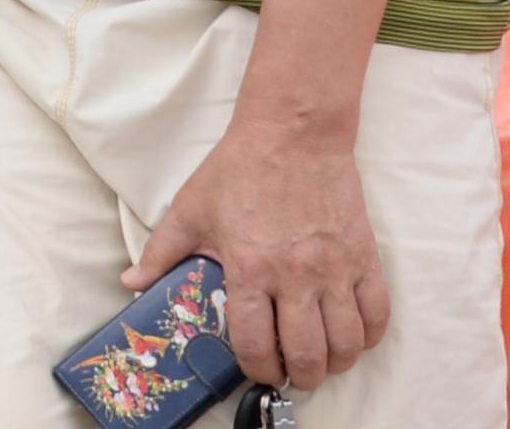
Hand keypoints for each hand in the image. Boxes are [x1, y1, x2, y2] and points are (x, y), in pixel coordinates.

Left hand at [125, 127, 389, 393]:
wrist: (292, 134)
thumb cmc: (238, 170)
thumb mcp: (190, 209)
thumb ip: (160, 252)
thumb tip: (131, 282)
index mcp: (249, 269)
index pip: (255, 343)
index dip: (256, 368)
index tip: (257, 370)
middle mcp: (295, 277)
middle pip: (307, 354)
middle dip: (299, 376)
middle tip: (292, 372)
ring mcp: (335, 270)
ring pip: (347, 343)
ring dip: (336, 363)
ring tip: (323, 360)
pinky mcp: (365, 258)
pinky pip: (378, 314)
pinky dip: (370, 337)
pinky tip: (354, 336)